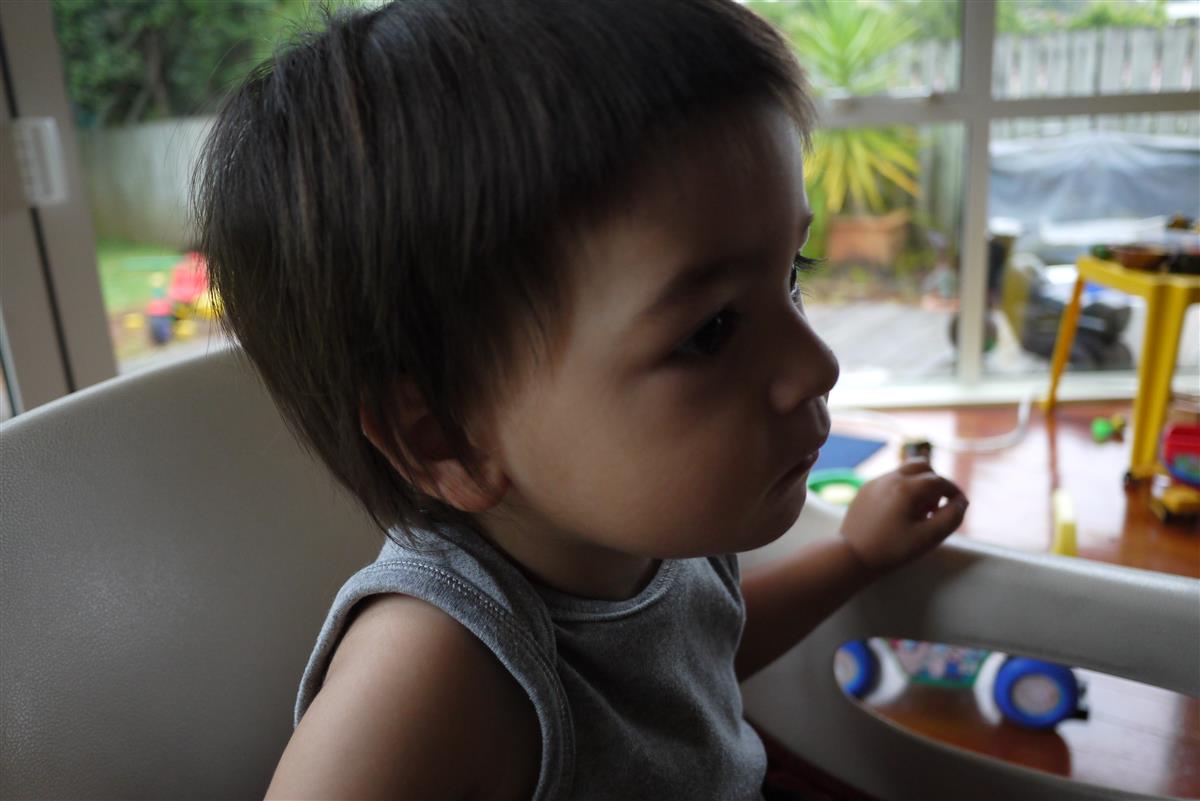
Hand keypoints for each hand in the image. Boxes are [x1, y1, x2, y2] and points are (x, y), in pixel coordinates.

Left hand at [839, 460, 967, 575]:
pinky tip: (899, 514)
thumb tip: (961, 502)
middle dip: (935, 482)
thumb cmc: (892, 549)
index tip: (960, 505)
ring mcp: (875, 482)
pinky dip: (902, 490)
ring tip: (918, 512)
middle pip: (922, 466)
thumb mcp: (928, 537)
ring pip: (905, 472)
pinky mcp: (865, 490)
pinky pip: (890, 481)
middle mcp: (890, 478)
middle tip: (935, 506)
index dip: (954, 491)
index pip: (939, 481)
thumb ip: (951, 518)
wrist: (852, 556)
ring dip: (918, 485)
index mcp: (907, 488)